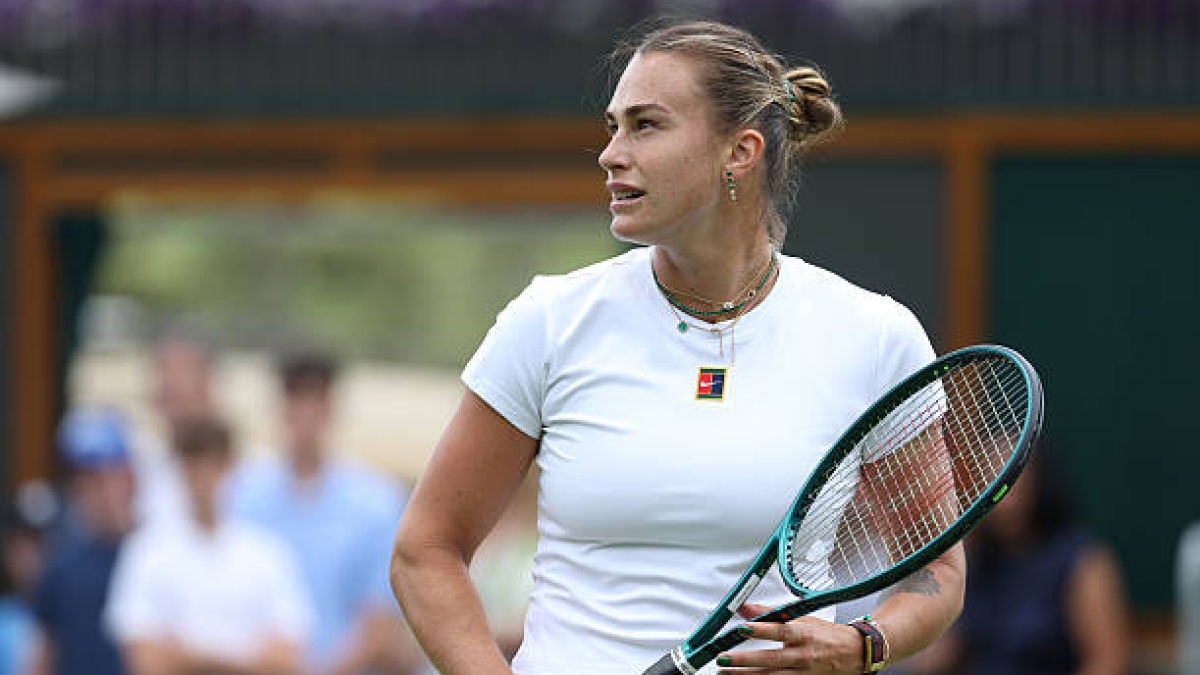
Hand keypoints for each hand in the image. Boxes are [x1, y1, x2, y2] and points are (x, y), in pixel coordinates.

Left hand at [714, 603, 862, 673]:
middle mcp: (803, 655)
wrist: (854, 653)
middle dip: (745, 660)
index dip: (762, 629)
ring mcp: (803, 673)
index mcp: (804, 634)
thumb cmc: (825, 635)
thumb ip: (770, 612)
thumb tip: (744, 606)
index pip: (781, 630)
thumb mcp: (801, 617)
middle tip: (723, 658)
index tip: (742, 628)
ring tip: (726, 673)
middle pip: (772, 659)